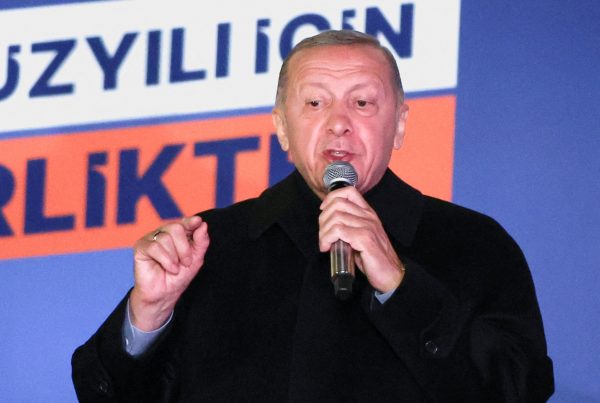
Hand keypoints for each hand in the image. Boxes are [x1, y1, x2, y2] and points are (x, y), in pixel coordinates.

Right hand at [130, 215, 209, 330]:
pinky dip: (166, 260)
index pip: (184, 222)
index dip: (190, 222)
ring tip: (174, 268)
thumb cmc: (179, 277)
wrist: (165, 294)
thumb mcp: (196, 259)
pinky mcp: (140, 247)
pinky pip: (155, 247)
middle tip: (186, 262)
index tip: (198, 222)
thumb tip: (203, 224)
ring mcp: (151, 239)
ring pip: (166, 238)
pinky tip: (169, 269)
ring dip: (174, 257)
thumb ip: (201, 242)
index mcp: (177, 234)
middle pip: (176, 228)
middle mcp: (163, 233)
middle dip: (184, 248)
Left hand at [319, 187, 404, 292]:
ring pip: (335, 217)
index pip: (348, 191)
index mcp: (368, 213)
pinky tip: (327, 248)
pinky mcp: (365, 239)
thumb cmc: (374, 259)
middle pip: (337, 203)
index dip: (331, 198)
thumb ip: (348, 227)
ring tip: (325, 243)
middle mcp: (368, 217)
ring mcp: (368, 226)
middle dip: (323, 219)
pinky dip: (327, 239)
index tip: (324, 212)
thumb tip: (327, 225)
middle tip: (323, 235)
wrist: (391, 275)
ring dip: (324, 232)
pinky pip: (339, 231)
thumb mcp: (360, 237)